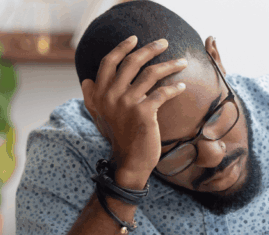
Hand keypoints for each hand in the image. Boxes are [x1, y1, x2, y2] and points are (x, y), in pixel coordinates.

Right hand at [80, 36, 187, 188]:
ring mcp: (127, 103)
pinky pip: (162, 93)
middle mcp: (111, 95)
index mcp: (99, 93)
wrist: (129, 162)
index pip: (109, 62)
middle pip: (132, 62)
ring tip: (182, 61)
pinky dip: (174, 88)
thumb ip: (92, 97)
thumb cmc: (118, 137)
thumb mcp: (99, 116)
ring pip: (151, 74)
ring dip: (169, 65)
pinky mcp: (144, 112)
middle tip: (164, 42)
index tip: (135, 38)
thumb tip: (86, 80)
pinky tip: (182, 86)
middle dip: (150, 49)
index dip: (122, 48)